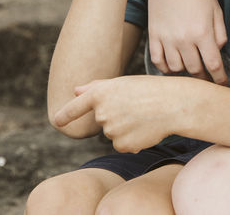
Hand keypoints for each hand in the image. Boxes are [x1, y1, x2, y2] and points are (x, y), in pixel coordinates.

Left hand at [54, 76, 188, 152]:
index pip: (76, 107)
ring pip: (113, 134)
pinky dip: (132, 140)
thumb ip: (97, 87)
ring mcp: (111, 131)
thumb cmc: (150, 89)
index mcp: (100, 93)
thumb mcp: (123, 83)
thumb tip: (75, 91)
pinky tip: (145, 130)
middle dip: (116, 115)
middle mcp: (102, 112)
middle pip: (102, 120)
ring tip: (143, 117)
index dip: (65, 115)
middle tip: (136, 106)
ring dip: (125, 129)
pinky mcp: (122, 145)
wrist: (173, 105)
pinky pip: (122, 145)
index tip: (56, 121)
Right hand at [146, 0, 228, 83]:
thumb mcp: (216, 9)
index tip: (223, 84)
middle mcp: (184, 39)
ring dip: (185, 72)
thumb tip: (218, 53)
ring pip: (176, 69)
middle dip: (203, 77)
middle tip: (207, 78)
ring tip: (190, 68)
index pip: (214, 65)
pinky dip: (165, 68)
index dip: (220, 78)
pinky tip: (173, 66)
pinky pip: (158, 61)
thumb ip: (220, 34)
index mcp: (203, 32)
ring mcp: (166, 38)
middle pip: (195, 71)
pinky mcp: (153, 35)